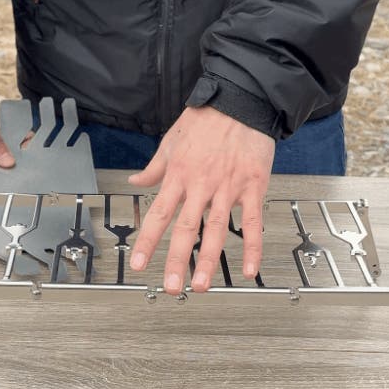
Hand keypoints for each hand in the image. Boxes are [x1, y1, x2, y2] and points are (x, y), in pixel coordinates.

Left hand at [129, 106, 274, 294]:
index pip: (159, 214)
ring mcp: (228, 188)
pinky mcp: (253, 187)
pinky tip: (249, 269)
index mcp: (179, 175)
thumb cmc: (206, 120)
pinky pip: (252, 222)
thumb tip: (135, 182)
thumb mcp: (171, 141)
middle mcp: (201, 185)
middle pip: (186, 228)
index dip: (148, 241)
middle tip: (171, 287)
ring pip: (217, 229)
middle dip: (177, 260)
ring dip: (208, 260)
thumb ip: (154, 167)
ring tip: (201, 286)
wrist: (241, 101)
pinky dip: (252, 247)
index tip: (139, 264)